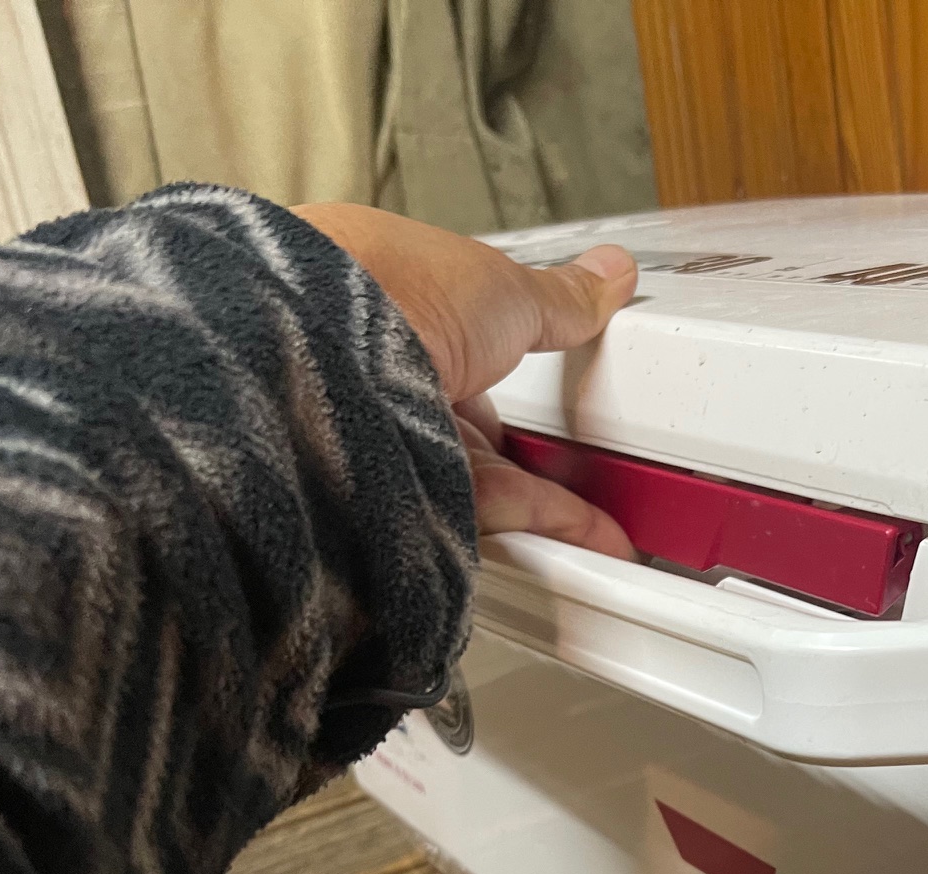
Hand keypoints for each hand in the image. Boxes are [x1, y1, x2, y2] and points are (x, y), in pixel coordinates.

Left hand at [293, 202, 637, 557]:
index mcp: (394, 309)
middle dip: (535, 458)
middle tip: (590, 475)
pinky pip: (467, 518)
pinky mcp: (389, 495)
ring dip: (542, 504)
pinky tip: (567, 539)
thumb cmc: (387, 290)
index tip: (567, 407)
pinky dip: (523, 528)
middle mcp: (378, 375)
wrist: (323, 350)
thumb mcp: (501, 287)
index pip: (470, 358)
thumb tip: (605, 279)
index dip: (523, 384)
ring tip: (597, 526)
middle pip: (474, 430)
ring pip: (472, 480)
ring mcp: (379, 437)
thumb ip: (560, 299)